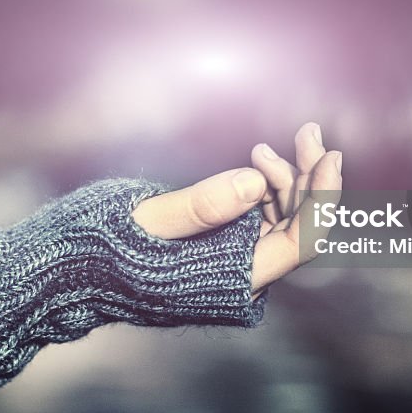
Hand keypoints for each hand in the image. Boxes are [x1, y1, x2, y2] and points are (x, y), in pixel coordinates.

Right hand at [132, 122, 342, 295]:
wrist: (81, 271)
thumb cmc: (111, 252)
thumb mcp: (150, 224)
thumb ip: (200, 207)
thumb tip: (253, 182)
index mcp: (236, 279)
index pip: (300, 242)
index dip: (323, 199)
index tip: (330, 157)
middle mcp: (245, 274)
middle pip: (299, 225)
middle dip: (308, 177)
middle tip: (308, 133)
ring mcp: (238, 260)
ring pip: (283, 217)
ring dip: (285, 178)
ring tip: (261, 149)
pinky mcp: (227, 246)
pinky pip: (263, 215)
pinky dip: (264, 186)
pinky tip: (255, 162)